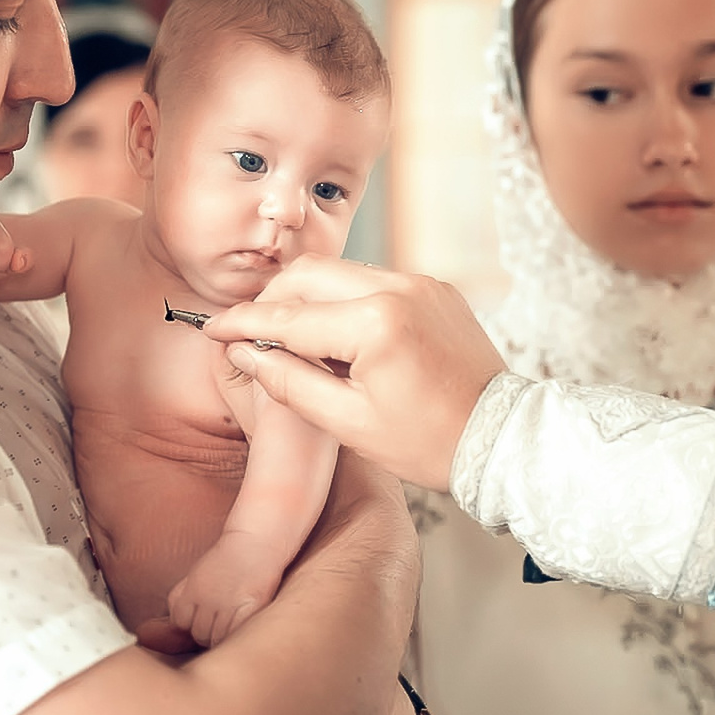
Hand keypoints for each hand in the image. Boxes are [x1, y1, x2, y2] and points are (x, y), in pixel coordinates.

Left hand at [168, 535, 287, 648]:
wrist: (256, 540)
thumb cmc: (228, 558)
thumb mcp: (197, 573)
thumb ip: (182, 595)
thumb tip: (171, 620)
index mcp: (193, 588)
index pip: (179, 622)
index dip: (190, 623)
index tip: (202, 618)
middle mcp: (207, 598)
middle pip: (198, 633)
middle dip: (207, 632)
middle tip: (219, 622)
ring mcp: (228, 604)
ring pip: (215, 638)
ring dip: (221, 636)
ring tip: (231, 623)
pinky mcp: (249, 608)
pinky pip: (234, 634)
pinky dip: (235, 634)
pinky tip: (241, 625)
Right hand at [203, 258, 507, 490]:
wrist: (502, 437)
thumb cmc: (430, 441)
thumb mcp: (349, 423)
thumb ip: (290, 383)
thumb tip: (246, 353)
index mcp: (375, 324)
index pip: (288, 317)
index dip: (244, 323)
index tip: (213, 328)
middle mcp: (398, 288)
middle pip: (309, 274)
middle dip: (272, 298)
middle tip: (251, 332)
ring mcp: (420, 283)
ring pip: (340, 273)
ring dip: (308, 297)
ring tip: (296, 340)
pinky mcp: (435, 288)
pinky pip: (374, 281)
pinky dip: (345, 300)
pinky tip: (341, 338)